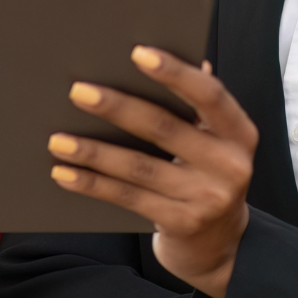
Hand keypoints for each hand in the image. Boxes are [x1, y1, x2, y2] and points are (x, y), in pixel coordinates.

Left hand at [49, 46, 257, 297]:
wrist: (219, 244)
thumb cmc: (207, 174)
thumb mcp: (214, 140)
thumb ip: (196, 104)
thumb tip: (163, 58)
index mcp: (239, 133)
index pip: (209, 95)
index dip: (175, 72)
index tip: (137, 53)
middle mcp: (230, 166)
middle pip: (164, 129)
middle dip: (117, 108)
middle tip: (79, 92)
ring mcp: (207, 198)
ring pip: (139, 167)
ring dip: (94, 152)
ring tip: (58, 139)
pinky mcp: (182, 223)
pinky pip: (128, 198)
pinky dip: (93, 184)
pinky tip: (65, 172)